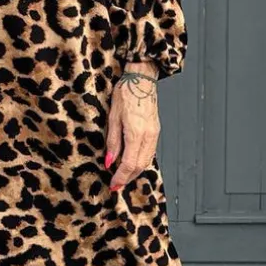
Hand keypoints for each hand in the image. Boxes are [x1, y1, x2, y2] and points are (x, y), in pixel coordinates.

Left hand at [105, 62, 159, 190]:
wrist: (141, 80)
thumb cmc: (125, 94)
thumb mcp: (112, 117)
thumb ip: (113, 141)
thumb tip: (109, 161)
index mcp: (136, 133)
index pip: (129, 163)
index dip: (120, 177)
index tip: (113, 185)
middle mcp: (148, 136)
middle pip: (139, 166)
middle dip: (128, 178)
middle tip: (116, 186)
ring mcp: (154, 134)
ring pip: (147, 161)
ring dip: (135, 172)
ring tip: (123, 178)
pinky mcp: (156, 131)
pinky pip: (150, 153)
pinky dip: (141, 162)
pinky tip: (132, 164)